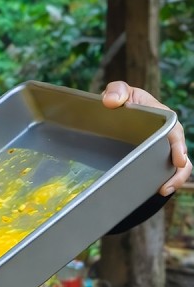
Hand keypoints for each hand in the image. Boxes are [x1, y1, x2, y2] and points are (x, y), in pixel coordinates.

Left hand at [102, 80, 190, 195]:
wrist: (116, 114)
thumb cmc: (124, 102)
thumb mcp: (122, 92)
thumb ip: (117, 90)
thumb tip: (110, 101)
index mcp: (164, 119)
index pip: (174, 132)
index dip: (178, 147)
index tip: (179, 160)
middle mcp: (167, 136)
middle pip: (179, 154)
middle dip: (178, 171)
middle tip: (167, 186)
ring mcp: (161, 150)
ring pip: (176, 167)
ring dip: (173, 180)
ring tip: (163, 191)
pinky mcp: (153, 161)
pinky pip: (163, 173)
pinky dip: (162, 182)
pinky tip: (154, 192)